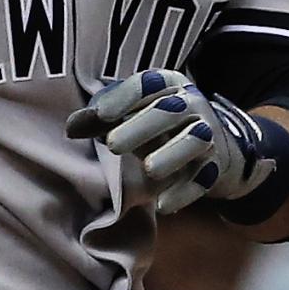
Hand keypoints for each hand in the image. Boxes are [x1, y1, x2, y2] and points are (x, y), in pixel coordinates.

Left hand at [67, 69, 280, 215]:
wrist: (218, 145)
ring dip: (172, 154)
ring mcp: (207, 135)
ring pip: (194, 140)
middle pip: (171, 111)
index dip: (124, 97)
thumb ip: (100, 119)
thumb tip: (70, 128)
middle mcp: (192, 105)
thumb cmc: (160, 124)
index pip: (148, 83)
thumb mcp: (132, 114)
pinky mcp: (215, 167)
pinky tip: (163, 205)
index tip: (100, 114)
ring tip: (149, 170)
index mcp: (169, 85)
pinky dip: (184, 192)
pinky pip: (203, 178)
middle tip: (113, 145)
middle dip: (142, 126)